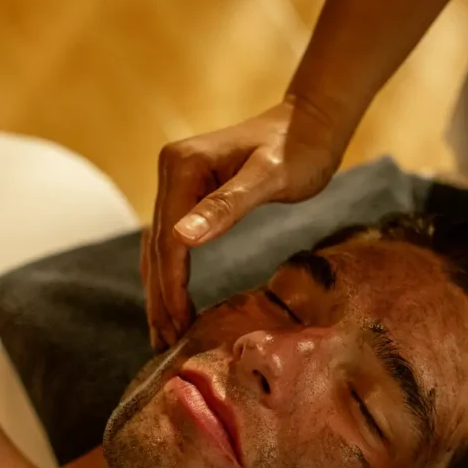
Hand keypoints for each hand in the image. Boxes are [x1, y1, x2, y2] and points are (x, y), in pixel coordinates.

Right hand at [143, 97, 343, 349]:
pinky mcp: (194, 191)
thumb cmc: (298, 149)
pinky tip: (176, 300)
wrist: (311, 123)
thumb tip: (182, 239)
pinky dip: (173, 273)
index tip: (177, 327)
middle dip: (159, 297)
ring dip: (161, 290)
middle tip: (164, 345)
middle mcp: (172, 171)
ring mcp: (180, 180)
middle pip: (156, 247)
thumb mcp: (269, 178)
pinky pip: (175, 239)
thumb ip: (227, 206)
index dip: (170, 287)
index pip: (167, 240)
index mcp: (181, 167)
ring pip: (161, 246)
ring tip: (165, 334)